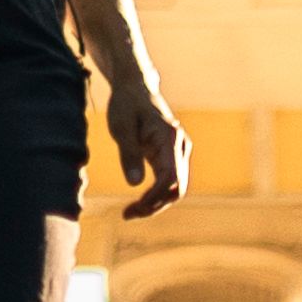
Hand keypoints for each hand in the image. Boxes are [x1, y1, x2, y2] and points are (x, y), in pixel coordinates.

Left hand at [100, 52, 189, 223]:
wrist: (135, 88)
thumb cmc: (126, 104)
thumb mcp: (121, 126)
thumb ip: (129, 153)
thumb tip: (134, 184)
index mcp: (169, 138)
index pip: (169, 178)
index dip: (154, 198)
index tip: (133, 209)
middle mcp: (180, 146)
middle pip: (177, 188)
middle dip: (155, 206)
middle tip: (127, 214)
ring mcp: (180, 151)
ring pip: (176, 188)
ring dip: (156, 203)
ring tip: (130, 212)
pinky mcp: (174, 155)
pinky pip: (171, 181)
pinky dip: (157, 195)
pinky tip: (139, 201)